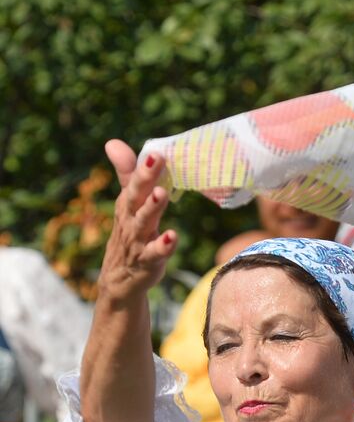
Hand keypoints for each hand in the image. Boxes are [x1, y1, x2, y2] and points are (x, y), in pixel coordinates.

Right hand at [97, 139, 177, 308]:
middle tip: (156, 160)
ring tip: (161, 193)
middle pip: (136, 196)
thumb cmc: (130, 235)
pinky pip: (154, 254)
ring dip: (152, 207)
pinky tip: (173, 236)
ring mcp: (137, 241)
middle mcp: (130, 220)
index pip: (135, 182)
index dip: (144, 166)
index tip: (156, 151)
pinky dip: (163, 246)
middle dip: (144, 178)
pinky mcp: (147, 262)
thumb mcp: (128, 205)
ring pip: (143, 222)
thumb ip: (127, 175)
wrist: (119, 279)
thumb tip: (113, 142)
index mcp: (128, 204)